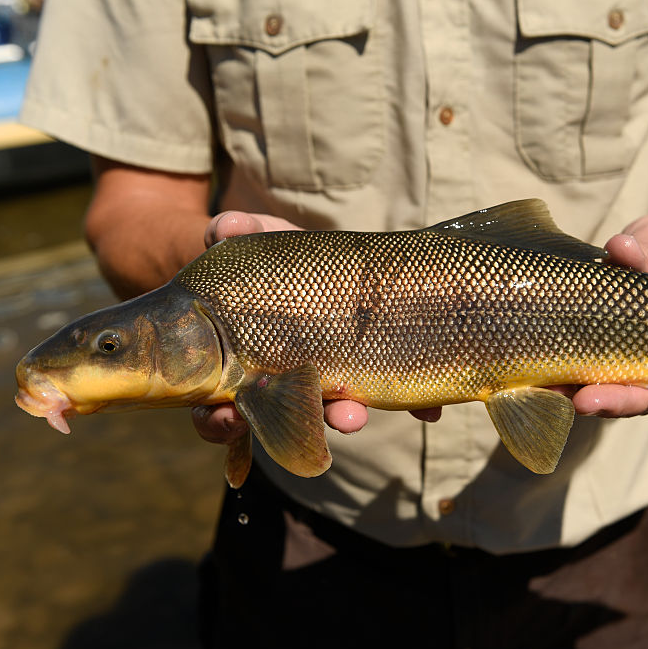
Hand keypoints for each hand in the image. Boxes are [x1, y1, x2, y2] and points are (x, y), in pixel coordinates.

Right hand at [192, 212, 440, 444]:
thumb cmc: (264, 258)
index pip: (218, 410)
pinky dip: (413, 405)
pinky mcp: (372, 371)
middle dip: (305, 423)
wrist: (309, 262)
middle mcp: (284, 384)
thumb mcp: (247, 238)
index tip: (229, 418)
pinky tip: (429, 410)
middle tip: (329, 419)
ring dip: (347, 416)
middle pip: (283, 420)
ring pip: (334, 412)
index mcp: (241, 365)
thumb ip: (233, 231)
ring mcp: (328, 381)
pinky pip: (391, 395)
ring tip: (356, 416)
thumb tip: (227, 225)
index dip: (219, 422)